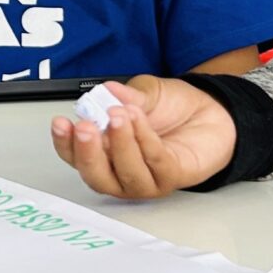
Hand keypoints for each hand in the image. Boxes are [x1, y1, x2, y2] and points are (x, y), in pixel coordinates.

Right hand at [49, 78, 235, 201]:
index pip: (76, 156)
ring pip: (125, 175)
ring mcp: (146, 180)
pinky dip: (144, 140)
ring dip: (119, 145)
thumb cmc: (172, 107)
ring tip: (118, 115)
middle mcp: (121, 172)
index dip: (65, 143)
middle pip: (96, 176)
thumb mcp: (144, 92)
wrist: (212, 112)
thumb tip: (105, 92)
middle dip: (87, 153)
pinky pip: (154, 163)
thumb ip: (126, 95)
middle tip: (86, 127)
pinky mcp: (171, 177)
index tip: (61, 123)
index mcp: (105, 152)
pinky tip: (139, 118)